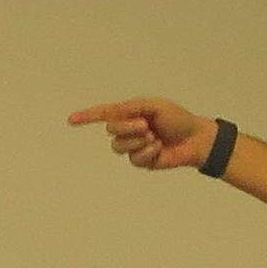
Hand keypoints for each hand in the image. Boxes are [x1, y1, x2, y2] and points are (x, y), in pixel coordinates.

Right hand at [67, 96, 216, 171]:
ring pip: (119, 147)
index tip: (71, 120)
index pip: (104, 115)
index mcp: (130, 113)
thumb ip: (130, 108)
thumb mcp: (153, 106)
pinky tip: (159, 148)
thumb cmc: (177, 119)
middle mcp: (129, 130)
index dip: (87, 117)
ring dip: (137, 141)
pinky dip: (147, 153)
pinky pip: (134, 159)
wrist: (195, 139)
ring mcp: (134, 147)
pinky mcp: (142, 161)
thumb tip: (112, 115)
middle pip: (111, 131)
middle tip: (146, 125)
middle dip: (127, 128)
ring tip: (154, 137)